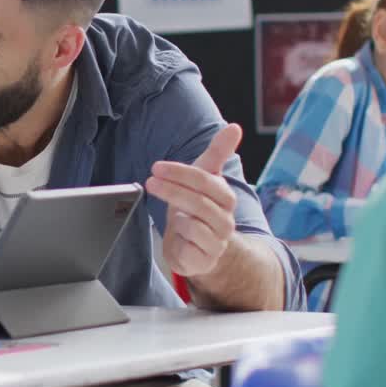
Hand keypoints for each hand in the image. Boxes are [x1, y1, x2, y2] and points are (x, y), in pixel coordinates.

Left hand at [146, 124, 241, 277]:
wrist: (201, 248)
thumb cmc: (199, 208)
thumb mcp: (205, 179)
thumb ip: (218, 153)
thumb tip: (235, 127)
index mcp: (225, 197)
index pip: (205, 180)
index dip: (180, 173)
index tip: (157, 167)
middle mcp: (225, 219)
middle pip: (199, 202)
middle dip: (172, 190)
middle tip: (150, 181)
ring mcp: (217, 241)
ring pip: (196, 225)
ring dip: (178, 214)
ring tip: (169, 211)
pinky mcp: (205, 259)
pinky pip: (191, 248)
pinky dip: (181, 238)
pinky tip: (177, 234)